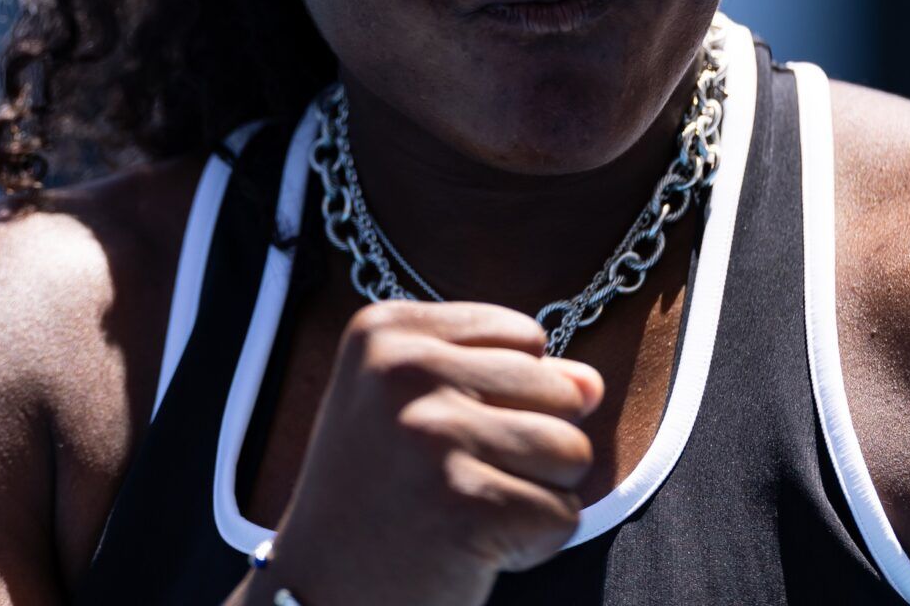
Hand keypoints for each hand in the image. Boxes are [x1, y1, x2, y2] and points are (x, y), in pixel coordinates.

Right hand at [250, 300, 603, 605]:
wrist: (318, 593)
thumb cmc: (376, 493)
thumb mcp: (418, 406)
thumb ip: (508, 376)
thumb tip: (591, 383)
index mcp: (385, 331)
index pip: (526, 336)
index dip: (508, 393)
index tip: (444, 430)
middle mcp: (404, 371)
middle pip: (560, 389)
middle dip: (532, 443)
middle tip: (456, 479)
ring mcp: (434, 435)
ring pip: (573, 450)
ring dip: (538, 493)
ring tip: (469, 510)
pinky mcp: (466, 504)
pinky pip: (564, 514)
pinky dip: (533, 544)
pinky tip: (471, 548)